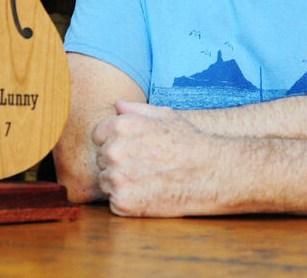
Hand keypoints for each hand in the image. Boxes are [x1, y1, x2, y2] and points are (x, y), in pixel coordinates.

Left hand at [91, 100, 221, 216]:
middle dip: (117, 162)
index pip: (97, 135)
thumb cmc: (188, 142)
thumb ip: (135, 109)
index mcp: (120, 126)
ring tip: (147, 179)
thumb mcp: (164, 115)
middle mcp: (114, 150)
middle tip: (144, 165)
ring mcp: (117, 178)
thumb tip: (116, 104)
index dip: (114, 141)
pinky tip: (148, 194)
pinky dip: (127, 202)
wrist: (209, 173)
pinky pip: (114, 202)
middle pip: (101, 159)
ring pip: (106, 181)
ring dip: (120, 182)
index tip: (132, 148)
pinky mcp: (123, 202)